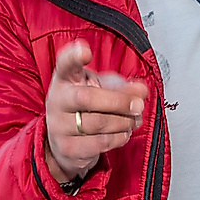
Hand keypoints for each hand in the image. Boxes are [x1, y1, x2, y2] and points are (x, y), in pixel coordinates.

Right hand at [44, 41, 147, 181]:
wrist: (67, 141)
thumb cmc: (88, 107)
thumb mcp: (104, 89)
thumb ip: (123, 87)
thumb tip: (141, 91)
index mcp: (66, 78)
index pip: (65, 63)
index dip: (74, 56)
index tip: (85, 51)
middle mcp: (58, 100)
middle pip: (87, 98)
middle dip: (119, 101)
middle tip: (138, 104)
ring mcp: (59, 126)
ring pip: (98, 123)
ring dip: (124, 121)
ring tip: (134, 119)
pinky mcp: (67, 148)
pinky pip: (100, 143)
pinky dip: (119, 137)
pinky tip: (124, 132)